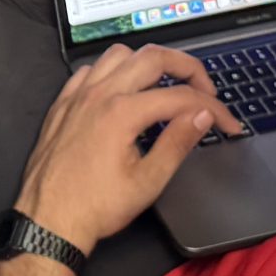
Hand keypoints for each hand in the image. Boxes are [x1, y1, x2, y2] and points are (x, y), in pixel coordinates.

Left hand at [12, 45, 243, 256]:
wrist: (48, 222)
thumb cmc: (95, 208)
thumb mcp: (147, 182)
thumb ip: (178, 142)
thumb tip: (202, 115)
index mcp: (122, 112)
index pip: (181, 96)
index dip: (213, 108)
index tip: (228, 124)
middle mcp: (99, 94)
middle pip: (153, 57)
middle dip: (188, 68)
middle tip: (206, 91)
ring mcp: (77, 96)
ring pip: (119, 54)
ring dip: (149, 62)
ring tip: (167, 85)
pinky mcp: (62, 104)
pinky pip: (91, 69)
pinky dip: (114, 71)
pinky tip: (123, 90)